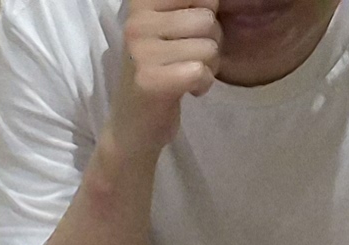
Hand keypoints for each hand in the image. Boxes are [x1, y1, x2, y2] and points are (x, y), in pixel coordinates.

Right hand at [112, 0, 221, 154]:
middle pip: (207, 18)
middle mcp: (136, 22)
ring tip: (188, 75)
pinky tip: (186, 89)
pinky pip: (200, 71)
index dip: (207, 14)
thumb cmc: (159, 72)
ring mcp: (140, 52)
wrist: (132, 128)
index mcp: (142, 3)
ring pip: (208, 46)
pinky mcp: (150, 81)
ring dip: (209, 65)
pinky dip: (202, 84)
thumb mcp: (170, 28)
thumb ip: (192, 7)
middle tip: (190, 60)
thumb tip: (217, 0)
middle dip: (212, 42)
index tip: (188, 34)